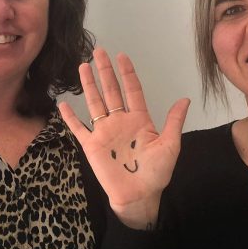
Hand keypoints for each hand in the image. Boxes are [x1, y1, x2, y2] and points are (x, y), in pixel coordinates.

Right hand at [59, 48, 188, 229]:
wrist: (139, 196)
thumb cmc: (156, 173)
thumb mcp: (170, 145)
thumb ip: (174, 122)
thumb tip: (185, 99)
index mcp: (139, 120)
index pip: (132, 90)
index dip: (127, 73)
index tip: (122, 56)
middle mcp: (120, 121)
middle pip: (111, 91)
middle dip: (105, 71)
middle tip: (98, 51)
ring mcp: (104, 132)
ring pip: (95, 103)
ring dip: (89, 85)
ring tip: (83, 66)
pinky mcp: (92, 145)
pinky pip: (78, 128)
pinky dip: (69, 117)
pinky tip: (62, 104)